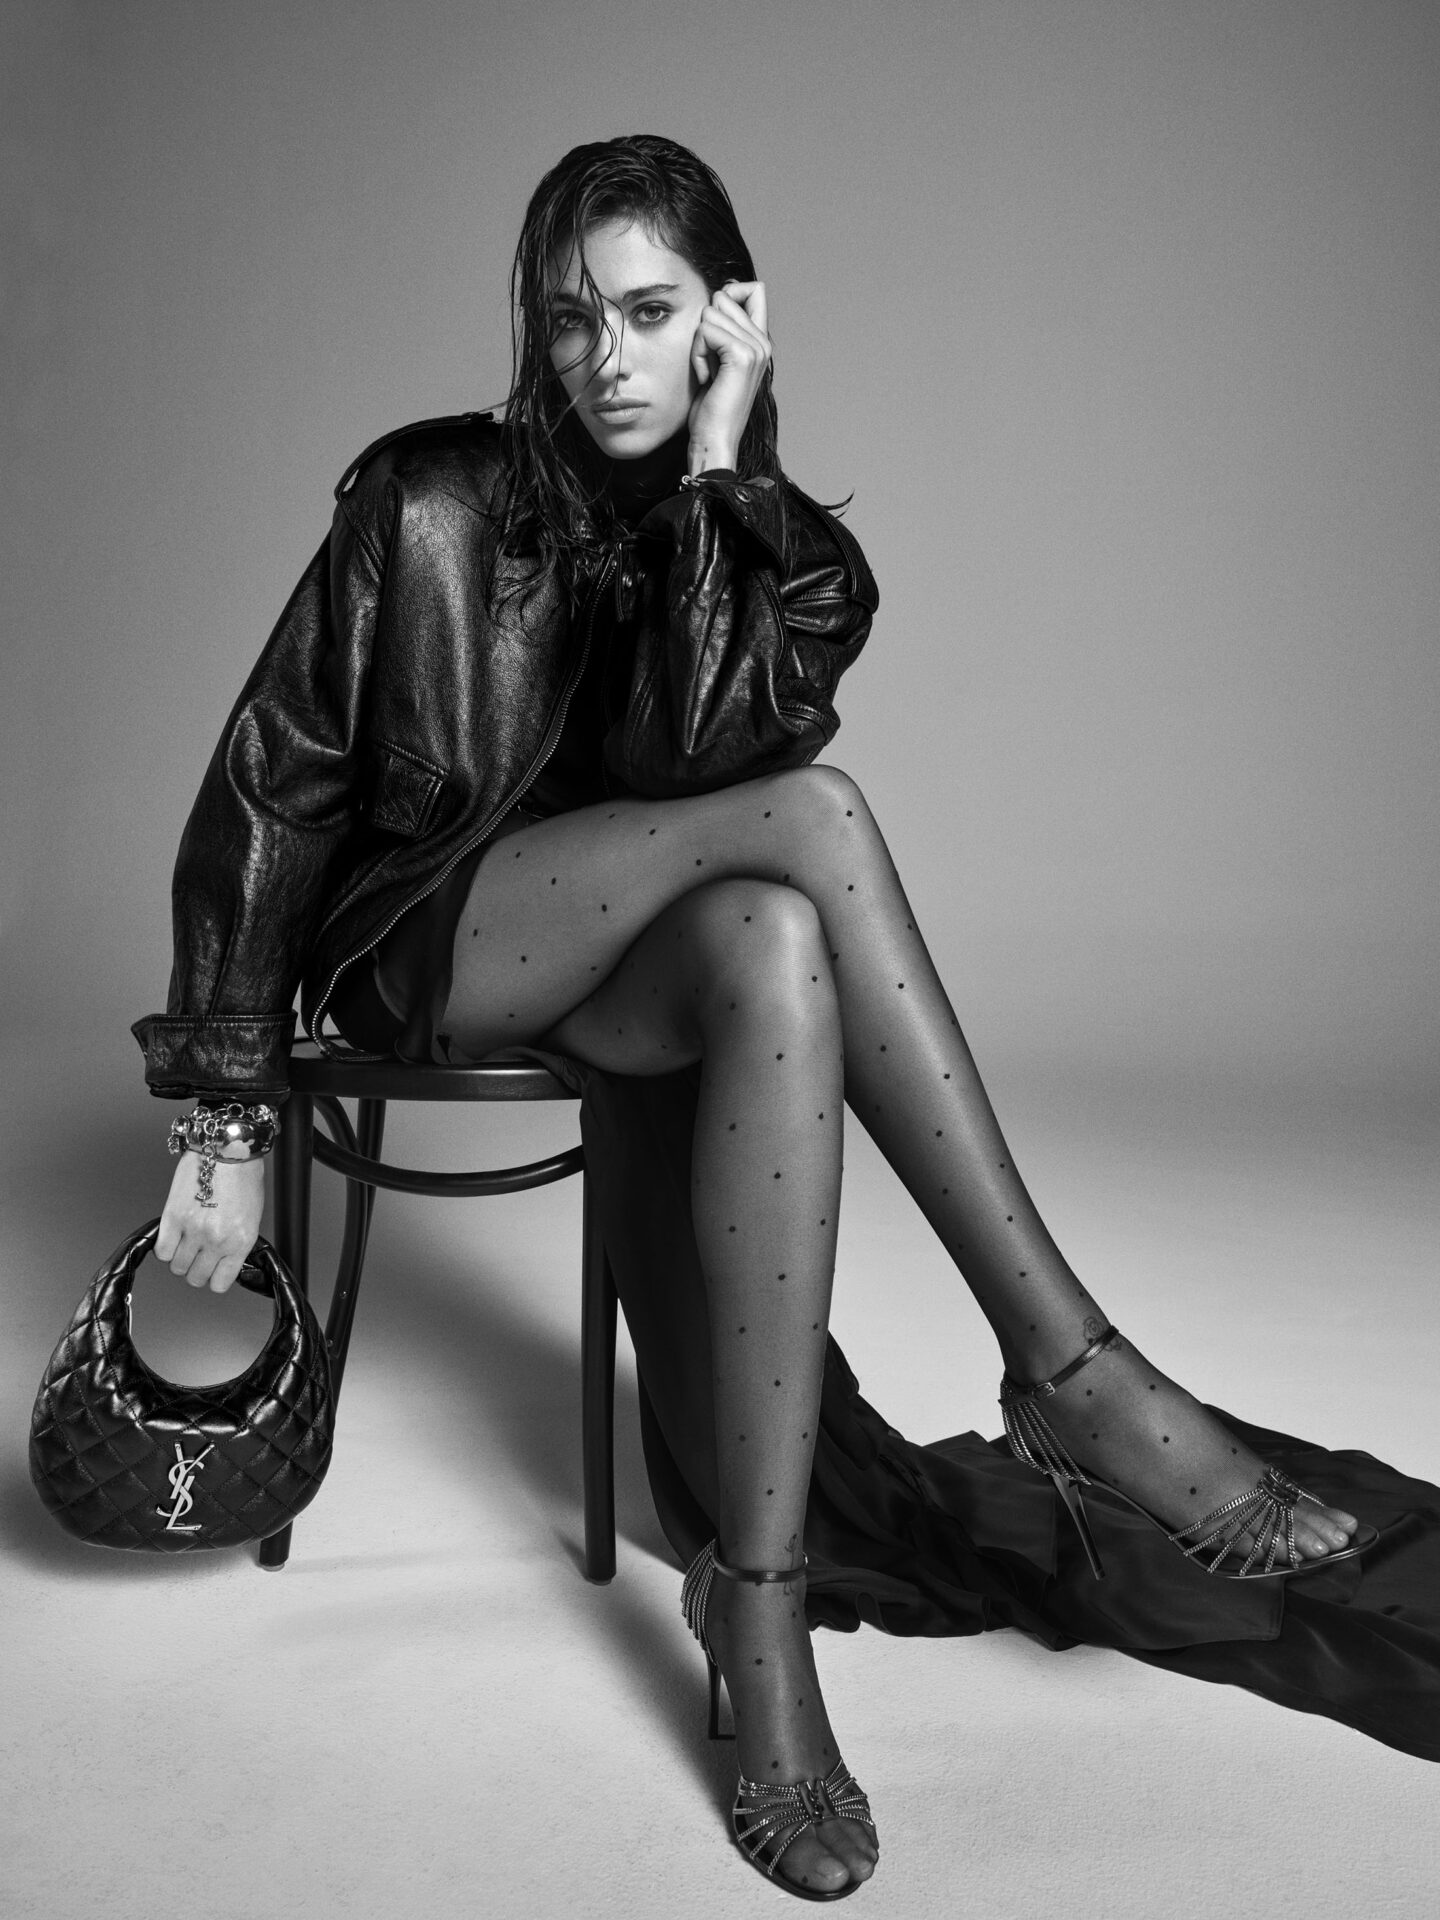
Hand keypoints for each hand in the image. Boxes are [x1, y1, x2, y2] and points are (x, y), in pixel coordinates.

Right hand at [154, 1153, 264, 1293]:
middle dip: (196, 1268)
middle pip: (195, 1278)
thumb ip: (236, 1242)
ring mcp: (193, 1230)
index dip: (214, 1277)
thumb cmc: (244, 1176)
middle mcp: (217, 1240)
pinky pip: (162, 1251)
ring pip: (177, 1267)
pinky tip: (175, 1234)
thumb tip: (223, 1258)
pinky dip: (166, 1246)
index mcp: (241, 1241)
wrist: (228, 1148)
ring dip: (180, 1257)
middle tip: (198, 1253)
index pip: (220, 1283)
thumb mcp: (251, 1217)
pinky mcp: (173, 1217)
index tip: (213, 1269)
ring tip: (187, 1240)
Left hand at [687, 280, 770, 475]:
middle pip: (723, 297)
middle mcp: (763, 342)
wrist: (714, 439)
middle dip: (705, 329)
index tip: (715, 328)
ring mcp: (756, 348)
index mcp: (760, 341)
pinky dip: (698, 354)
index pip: (754, 288)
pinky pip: (706, 331)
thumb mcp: (717, 360)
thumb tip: (720, 295)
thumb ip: (723, 329)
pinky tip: (706, 377)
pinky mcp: (742, 356)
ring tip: (709, 373)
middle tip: (710, 364)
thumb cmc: (710, 406)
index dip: (729, 295)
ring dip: (699, 344)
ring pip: (711, 314)